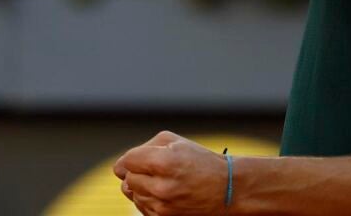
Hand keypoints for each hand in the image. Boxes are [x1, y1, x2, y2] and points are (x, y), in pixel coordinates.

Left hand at [113, 131, 230, 215]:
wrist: (227, 190)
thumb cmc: (201, 162)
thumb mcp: (175, 142)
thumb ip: (144, 147)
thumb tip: (122, 164)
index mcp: (163, 162)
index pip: (127, 162)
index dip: (132, 159)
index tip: (140, 159)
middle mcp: (161, 187)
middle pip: (128, 179)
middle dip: (138, 172)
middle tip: (157, 170)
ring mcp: (163, 207)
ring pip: (133, 194)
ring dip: (143, 187)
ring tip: (164, 181)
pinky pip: (141, 208)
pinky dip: (148, 200)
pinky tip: (165, 194)